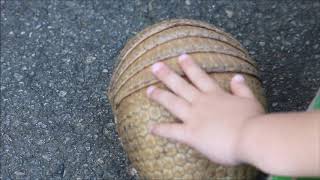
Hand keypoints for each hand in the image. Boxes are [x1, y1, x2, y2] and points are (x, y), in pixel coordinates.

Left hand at [146, 54, 263, 164]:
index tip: (181, 57)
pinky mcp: (191, 134)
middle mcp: (202, 102)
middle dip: (167, 75)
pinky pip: (172, 131)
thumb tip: (237, 77)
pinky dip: (161, 130)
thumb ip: (241, 89)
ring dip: (160, 96)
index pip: (199, 77)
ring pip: (173, 103)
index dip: (189, 66)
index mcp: (216, 95)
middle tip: (155, 66)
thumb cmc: (253, 120)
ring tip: (148, 90)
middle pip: (181, 86)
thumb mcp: (250, 100)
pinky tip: (151, 128)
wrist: (251, 137)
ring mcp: (194, 117)